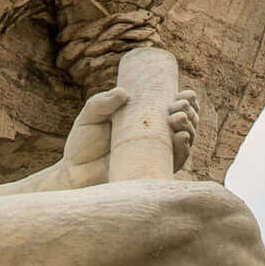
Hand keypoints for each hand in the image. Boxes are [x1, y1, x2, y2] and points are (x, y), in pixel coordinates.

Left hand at [59, 87, 201, 186]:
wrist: (74, 173)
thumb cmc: (83, 143)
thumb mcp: (90, 116)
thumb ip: (102, 102)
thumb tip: (124, 92)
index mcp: (145, 120)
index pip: (173, 108)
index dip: (186, 101)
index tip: (185, 94)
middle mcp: (155, 138)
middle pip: (185, 123)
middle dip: (190, 112)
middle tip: (179, 106)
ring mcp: (155, 156)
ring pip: (185, 141)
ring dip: (190, 127)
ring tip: (177, 117)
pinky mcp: (153, 173)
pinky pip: (175, 163)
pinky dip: (184, 149)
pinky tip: (182, 137)